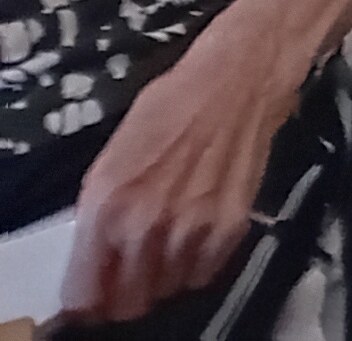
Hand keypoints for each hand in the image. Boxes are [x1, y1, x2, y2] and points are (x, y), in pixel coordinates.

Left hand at [65, 0, 339, 323]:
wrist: (242, 74)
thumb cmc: (177, 100)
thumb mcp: (112, 155)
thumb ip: (99, 213)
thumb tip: (94, 257)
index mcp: (106, 205)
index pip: (84, 293)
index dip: (88, 297)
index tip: (93, 293)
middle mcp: (146, 225)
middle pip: (126, 302)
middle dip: (125, 291)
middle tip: (130, 270)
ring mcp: (191, 229)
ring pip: (167, 291)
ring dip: (164, 276)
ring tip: (167, 243)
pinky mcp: (231, 226)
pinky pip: (205, 272)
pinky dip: (198, 262)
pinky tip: (195, 232)